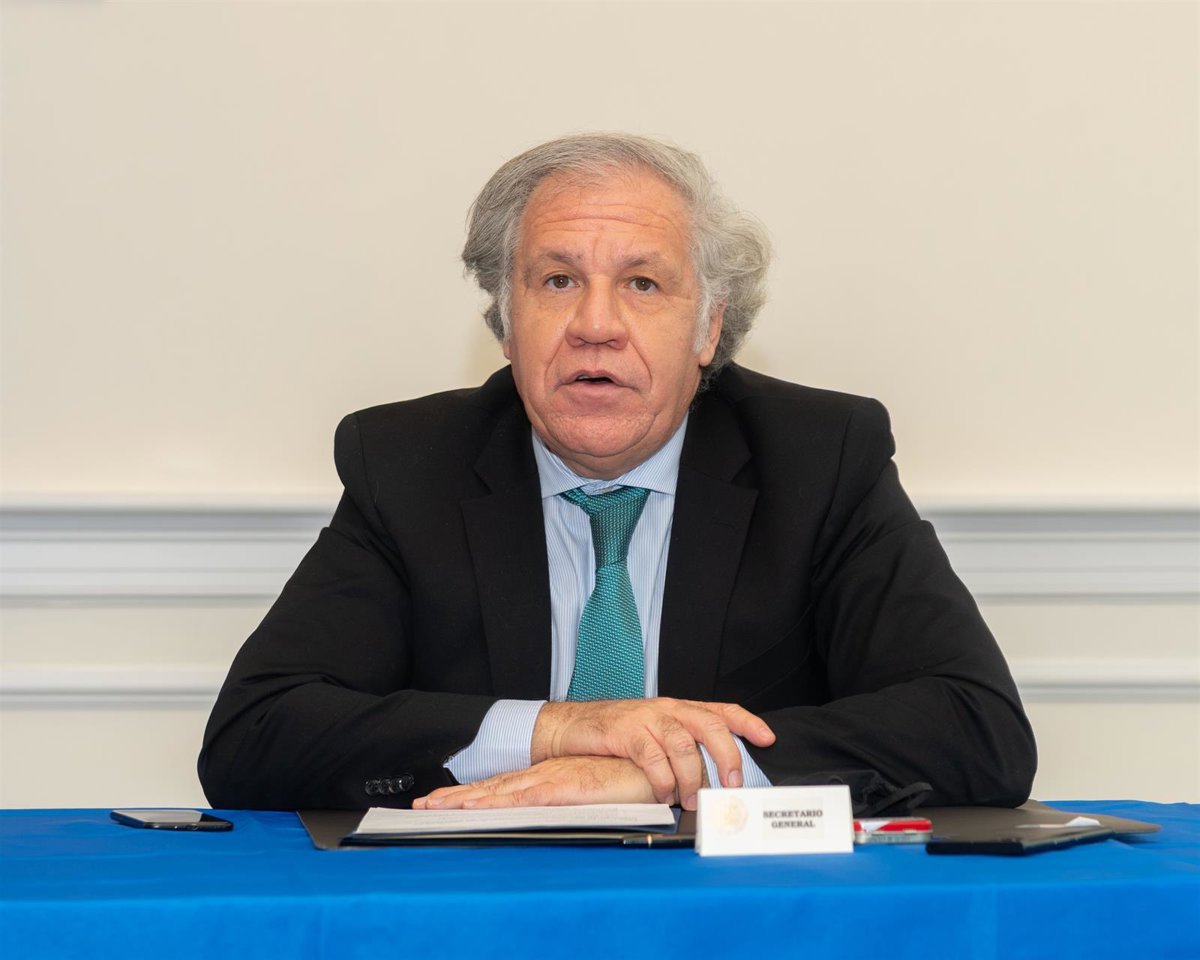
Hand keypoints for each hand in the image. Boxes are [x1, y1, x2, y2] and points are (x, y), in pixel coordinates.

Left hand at [413, 757, 655, 808]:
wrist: (650, 761)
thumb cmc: (627, 775)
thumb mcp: (592, 789)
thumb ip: (573, 796)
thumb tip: (561, 807)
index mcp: (549, 775)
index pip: (503, 786)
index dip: (472, 793)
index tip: (442, 802)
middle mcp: (544, 775)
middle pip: (492, 788)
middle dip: (456, 797)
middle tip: (422, 807)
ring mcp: (551, 779)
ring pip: (500, 791)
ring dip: (467, 800)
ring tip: (435, 808)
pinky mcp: (564, 788)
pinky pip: (525, 797)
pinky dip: (499, 803)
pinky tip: (479, 809)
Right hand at [531, 698, 774, 809]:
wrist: (570, 727)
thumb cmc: (614, 735)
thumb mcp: (653, 735)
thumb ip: (680, 749)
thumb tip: (710, 780)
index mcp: (678, 710)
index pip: (721, 710)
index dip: (747, 722)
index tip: (768, 739)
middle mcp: (667, 710)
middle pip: (710, 725)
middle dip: (727, 756)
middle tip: (733, 785)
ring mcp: (646, 718)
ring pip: (684, 743)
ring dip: (694, 777)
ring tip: (693, 799)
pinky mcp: (625, 731)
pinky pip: (653, 756)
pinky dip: (663, 779)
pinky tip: (664, 794)